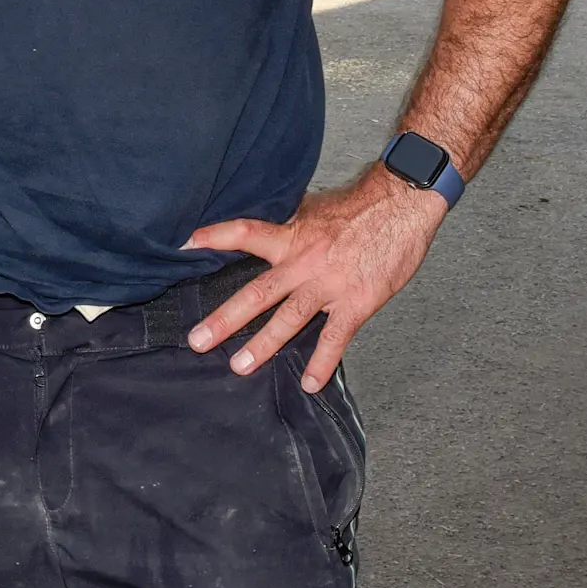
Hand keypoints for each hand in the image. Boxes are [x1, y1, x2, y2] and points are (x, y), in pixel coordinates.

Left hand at [182, 169, 447, 393]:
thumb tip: (265, 222)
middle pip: (257, 293)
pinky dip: (322, 363)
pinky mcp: (356, 302)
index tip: (185, 244)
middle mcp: (304, 261)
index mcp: (292, 235)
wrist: (401, 205)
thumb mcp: (314, 207)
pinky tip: (309, 383)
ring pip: (289, 319)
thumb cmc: (359, 205)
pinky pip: (335, 337)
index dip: (214, 237)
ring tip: (240, 366)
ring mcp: (329, 284)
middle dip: (225, 319)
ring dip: (263, 345)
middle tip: (198, 341)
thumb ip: (289, 222)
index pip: (244, 233)